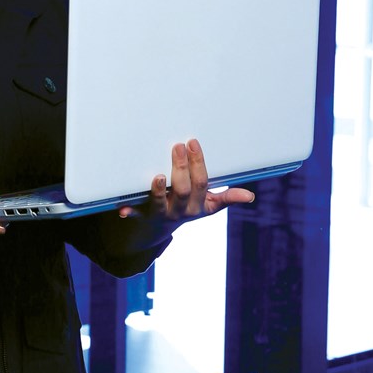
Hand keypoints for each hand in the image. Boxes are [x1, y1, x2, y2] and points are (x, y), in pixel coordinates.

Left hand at [118, 138, 254, 221]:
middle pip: (182, 190)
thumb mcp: (208, 205)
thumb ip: (226, 198)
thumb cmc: (186, 209)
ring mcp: (160, 213)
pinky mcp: (141, 214)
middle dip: (181, 168)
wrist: (158, 230)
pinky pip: (135, 212)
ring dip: (159, 190)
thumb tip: (250, 197)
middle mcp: (180, 210)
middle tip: (177, 146)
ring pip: (160, 202)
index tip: (193, 142)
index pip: (201, 183)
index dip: (198, 163)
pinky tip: (122, 208)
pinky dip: (129, 210)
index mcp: (198, 205)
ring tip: (159, 175)